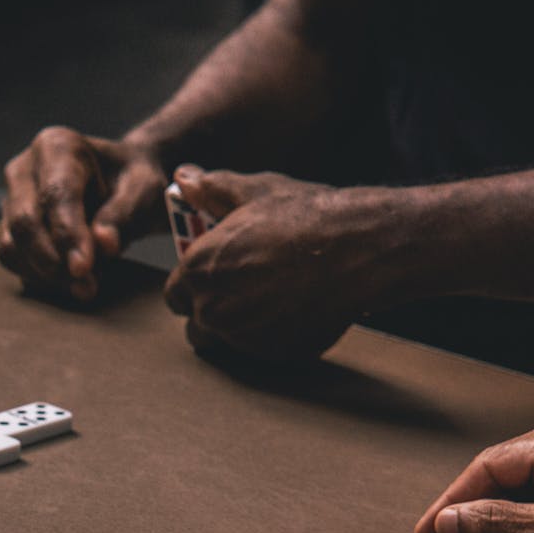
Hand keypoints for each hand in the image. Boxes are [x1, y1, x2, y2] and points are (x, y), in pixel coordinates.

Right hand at [0, 127, 167, 300]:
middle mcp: (24, 169)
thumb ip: (125, 214)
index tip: (84, 268)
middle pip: (24, 223)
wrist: (121, 185)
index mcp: (56, 146)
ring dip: (46, 274)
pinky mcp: (9, 228)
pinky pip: (13, 260)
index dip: (67, 235)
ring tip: (86, 284)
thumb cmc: (134, 182)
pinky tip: (70, 280)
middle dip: (53, 262)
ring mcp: (11, 199)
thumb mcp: (144, 191)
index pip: (55, 195)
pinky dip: (39, 277)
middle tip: (87, 288)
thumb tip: (104, 244)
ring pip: (12, 246)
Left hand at [164, 166, 410, 362]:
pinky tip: (294, 309)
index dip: (193, 286)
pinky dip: (273, 336)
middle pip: (198, 324)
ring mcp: (243, 337)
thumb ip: (211, 190)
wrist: (358, 249)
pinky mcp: (274, 354)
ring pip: (228, 342)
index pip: (175, 294)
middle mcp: (213, 309)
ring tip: (270, 300)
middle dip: (214, 311)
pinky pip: (263, 351)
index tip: (214, 279)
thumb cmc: (304, 217)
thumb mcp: (254, 191)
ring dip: (240, 328)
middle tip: (246, 290)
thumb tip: (183, 178)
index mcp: (198, 270)